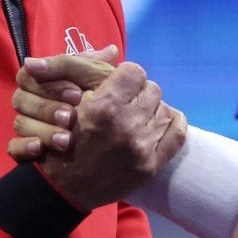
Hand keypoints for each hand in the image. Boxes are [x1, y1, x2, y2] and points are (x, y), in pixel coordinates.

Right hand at [9, 44, 119, 155]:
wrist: (111, 137)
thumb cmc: (103, 100)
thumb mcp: (100, 79)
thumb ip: (89, 64)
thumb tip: (101, 52)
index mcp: (43, 81)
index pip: (29, 76)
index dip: (51, 85)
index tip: (77, 94)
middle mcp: (32, 101)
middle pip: (21, 99)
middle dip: (48, 108)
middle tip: (72, 117)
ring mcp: (28, 126)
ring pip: (20, 123)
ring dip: (43, 130)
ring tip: (66, 141)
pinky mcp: (26, 150)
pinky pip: (14, 148)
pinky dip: (24, 147)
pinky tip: (40, 148)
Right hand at [22, 56, 186, 209]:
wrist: (61, 188)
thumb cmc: (60, 140)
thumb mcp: (65, 101)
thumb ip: (86, 71)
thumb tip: (113, 50)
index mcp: (104, 106)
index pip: (134, 71)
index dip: (126, 75)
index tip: (119, 84)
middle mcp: (125, 125)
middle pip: (151, 89)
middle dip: (139, 92)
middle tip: (126, 102)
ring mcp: (140, 148)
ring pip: (164, 109)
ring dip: (152, 109)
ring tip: (137, 116)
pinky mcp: (149, 167)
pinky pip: (177, 134)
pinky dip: (173, 123)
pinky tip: (161, 122)